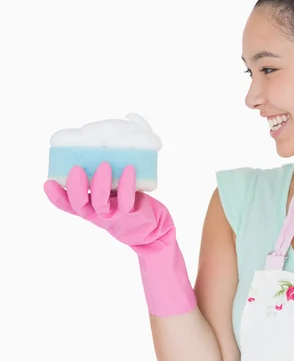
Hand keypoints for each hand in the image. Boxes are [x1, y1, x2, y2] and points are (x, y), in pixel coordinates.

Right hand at [43, 161, 196, 315]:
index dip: (56, 197)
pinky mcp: (131, 214)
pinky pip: (126, 200)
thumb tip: (102, 153)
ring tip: (103, 166)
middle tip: (76, 169)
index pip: (69, 206)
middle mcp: (99, 214)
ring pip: (99, 204)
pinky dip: (126, 184)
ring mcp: (115, 216)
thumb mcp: (116, 194)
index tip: (48, 183)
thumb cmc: (134, 207)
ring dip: (99, 185)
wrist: (156, 230)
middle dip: (74, 188)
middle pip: (79, 205)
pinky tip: (128, 170)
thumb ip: (108, 181)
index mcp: (92, 209)